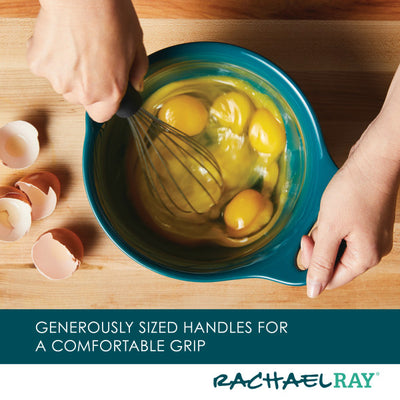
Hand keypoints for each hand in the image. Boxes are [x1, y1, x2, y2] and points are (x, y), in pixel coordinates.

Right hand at [27, 0, 147, 121]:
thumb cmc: (110, 15)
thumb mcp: (137, 46)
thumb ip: (137, 72)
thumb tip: (136, 85)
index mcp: (109, 94)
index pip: (101, 115)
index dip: (103, 102)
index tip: (105, 88)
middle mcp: (83, 93)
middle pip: (81, 99)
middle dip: (86, 84)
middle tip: (92, 58)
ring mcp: (58, 80)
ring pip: (63, 83)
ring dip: (68, 70)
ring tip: (76, 44)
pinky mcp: (38, 65)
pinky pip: (45, 67)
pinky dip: (51, 56)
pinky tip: (61, 38)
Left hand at [299, 116, 399, 297]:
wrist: (373, 160)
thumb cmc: (355, 191)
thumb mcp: (330, 229)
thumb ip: (320, 261)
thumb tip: (314, 290)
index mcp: (365, 258)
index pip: (332, 279)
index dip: (312, 266)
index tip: (304, 243)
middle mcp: (372, 251)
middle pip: (335, 264)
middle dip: (318, 249)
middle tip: (312, 230)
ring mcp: (371, 237)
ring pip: (338, 248)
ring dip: (324, 236)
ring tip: (325, 217)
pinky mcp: (367, 224)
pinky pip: (344, 235)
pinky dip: (333, 227)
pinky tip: (331, 213)